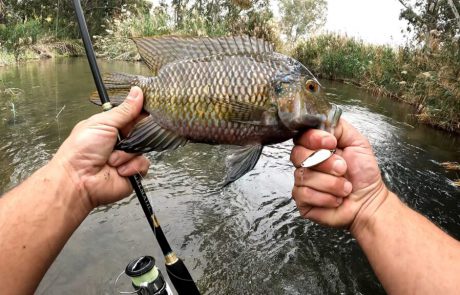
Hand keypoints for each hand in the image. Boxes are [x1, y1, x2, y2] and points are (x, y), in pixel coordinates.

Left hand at [52, 87, 149, 208]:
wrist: (78, 180)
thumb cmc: (81, 150)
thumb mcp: (103, 123)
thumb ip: (124, 110)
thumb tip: (137, 92)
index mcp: (112, 127)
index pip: (133, 115)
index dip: (140, 113)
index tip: (147, 110)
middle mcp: (121, 142)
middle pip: (142, 132)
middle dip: (134, 136)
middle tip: (124, 138)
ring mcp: (127, 158)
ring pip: (143, 150)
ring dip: (127, 155)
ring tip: (112, 160)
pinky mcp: (132, 173)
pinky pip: (143, 165)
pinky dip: (131, 167)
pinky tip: (119, 170)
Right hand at [290, 119, 388, 231]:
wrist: (369, 201)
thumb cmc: (364, 174)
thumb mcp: (358, 142)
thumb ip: (339, 128)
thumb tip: (323, 120)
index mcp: (316, 148)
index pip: (301, 137)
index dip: (314, 139)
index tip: (332, 144)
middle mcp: (305, 163)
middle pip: (298, 155)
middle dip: (325, 163)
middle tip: (343, 168)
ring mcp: (301, 182)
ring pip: (304, 176)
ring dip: (331, 183)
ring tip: (345, 187)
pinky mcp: (301, 200)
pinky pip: (304, 194)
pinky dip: (325, 197)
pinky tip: (336, 198)